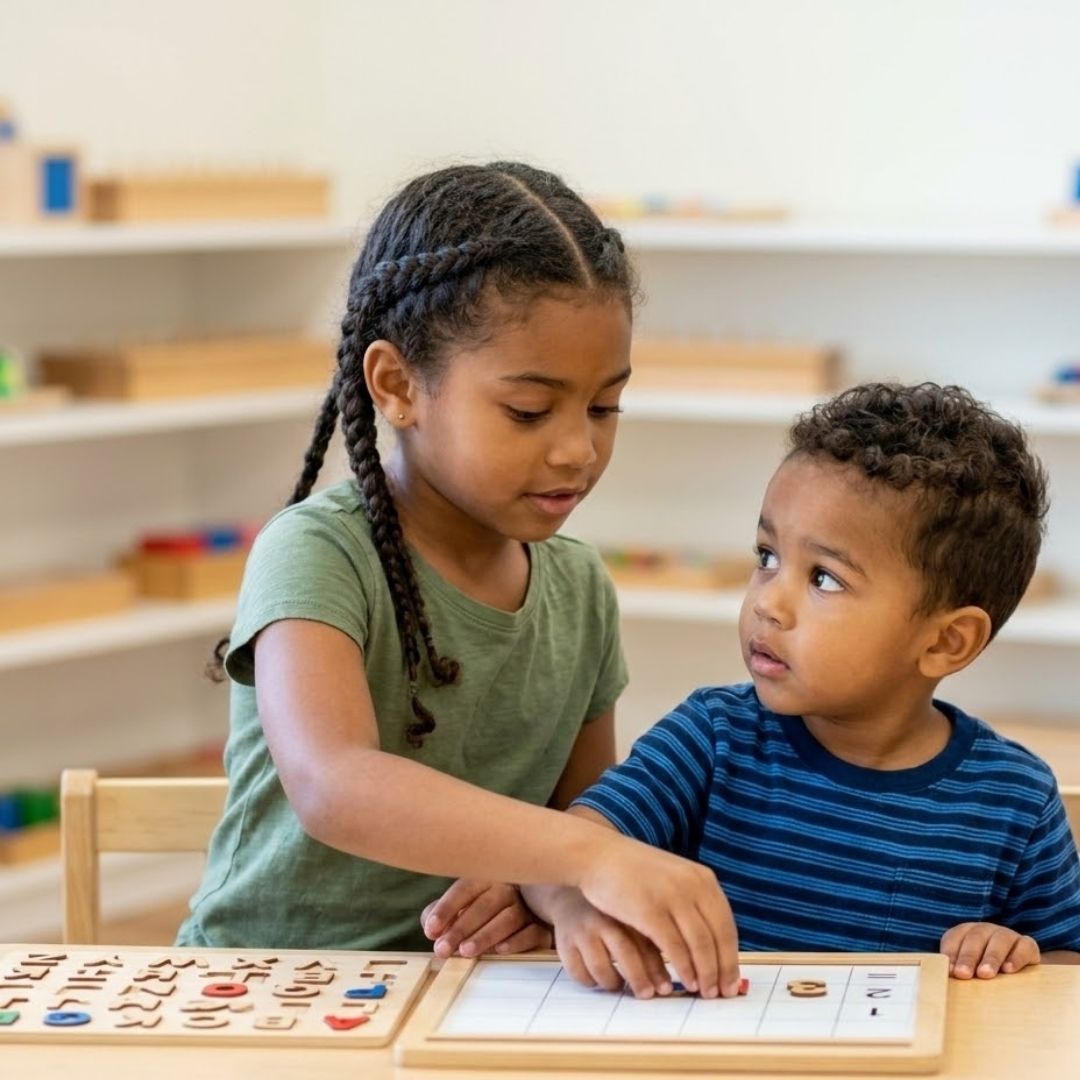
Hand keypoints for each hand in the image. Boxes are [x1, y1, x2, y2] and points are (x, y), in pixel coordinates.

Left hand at [421, 879, 551, 958]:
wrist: (530, 926)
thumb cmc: (486, 919)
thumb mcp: (461, 913)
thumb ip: (441, 916)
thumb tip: (429, 926)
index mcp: (487, 881)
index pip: (465, 888)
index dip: (446, 908)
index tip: (430, 930)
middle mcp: (508, 890)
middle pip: (484, 905)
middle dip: (461, 927)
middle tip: (443, 949)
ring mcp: (529, 907)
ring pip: (508, 917)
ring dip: (485, 935)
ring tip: (466, 951)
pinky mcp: (543, 927)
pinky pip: (532, 931)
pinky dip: (516, 940)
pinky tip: (499, 950)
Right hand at [549, 887, 671, 998]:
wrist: (570, 896)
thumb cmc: (610, 914)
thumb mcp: (631, 916)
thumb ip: (651, 938)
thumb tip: (674, 976)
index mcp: (625, 911)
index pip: (646, 943)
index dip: (658, 970)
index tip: (666, 989)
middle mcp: (603, 920)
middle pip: (625, 954)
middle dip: (638, 979)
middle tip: (647, 995)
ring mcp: (582, 932)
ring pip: (600, 968)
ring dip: (613, 983)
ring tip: (619, 985)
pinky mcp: (564, 944)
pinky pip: (578, 973)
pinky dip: (590, 982)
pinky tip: (598, 980)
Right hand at [576, 834, 740, 998]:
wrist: (597, 854)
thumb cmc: (633, 871)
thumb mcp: (672, 877)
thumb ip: (692, 900)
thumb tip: (713, 941)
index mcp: (702, 877)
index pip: (726, 924)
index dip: (731, 956)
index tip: (732, 979)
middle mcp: (692, 885)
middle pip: (718, 937)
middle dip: (723, 969)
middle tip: (723, 993)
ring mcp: (671, 896)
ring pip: (700, 944)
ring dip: (706, 973)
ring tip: (705, 992)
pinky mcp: (649, 910)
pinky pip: (674, 946)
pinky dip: (683, 968)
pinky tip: (684, 981)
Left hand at [940, 922, 1040, 977]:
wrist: (1020, 967)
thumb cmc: (985, 970)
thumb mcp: (970, 968)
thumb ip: (958, 970)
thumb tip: (947, 978)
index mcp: (966, 932)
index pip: (955, 938)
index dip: (951, 953)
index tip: (949, 971)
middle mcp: (986, 930)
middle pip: (975, 939)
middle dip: (968, 957)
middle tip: (963, 974)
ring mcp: (1007, 935)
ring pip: (999, 941)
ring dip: (991, 957)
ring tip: (985, 974)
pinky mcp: (1028, 945)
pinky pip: (1023, 947)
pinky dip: (1016, 957)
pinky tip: (1009, 970)